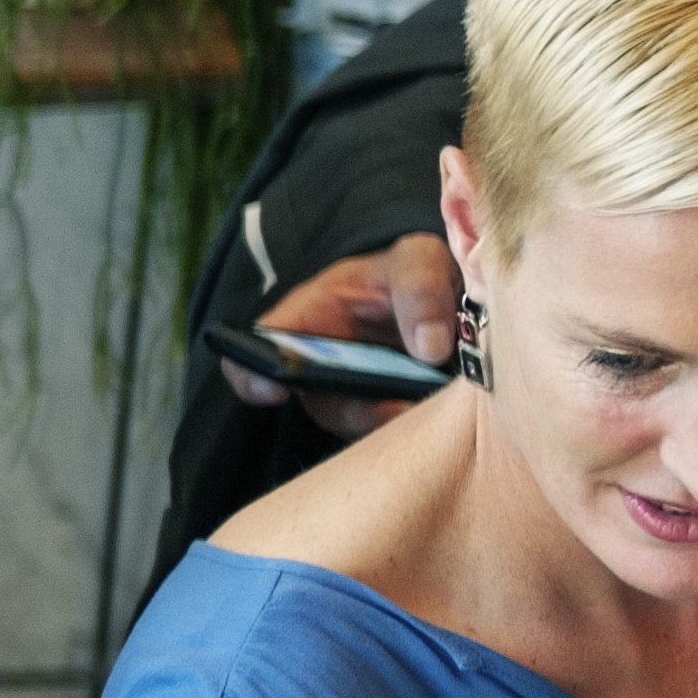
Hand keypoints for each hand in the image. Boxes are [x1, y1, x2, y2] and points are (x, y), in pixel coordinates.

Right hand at [219, 228, 458, 440]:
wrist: (447, 300)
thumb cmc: (413, 273)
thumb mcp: (418, 260)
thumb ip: (421, 289)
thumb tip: (429, 347)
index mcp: (309, 316)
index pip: (259, 346)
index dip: (251, 371)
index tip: (276, 390)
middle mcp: (320, 366)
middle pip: (318, 402)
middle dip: (357, 410)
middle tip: (400, 406)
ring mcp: (353, 398)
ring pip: (362, 426)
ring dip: (397, 419)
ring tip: (433, 402)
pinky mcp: (388, 419)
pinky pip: (394, 437)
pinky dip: (421, 429)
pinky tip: (446, 411)